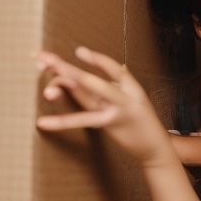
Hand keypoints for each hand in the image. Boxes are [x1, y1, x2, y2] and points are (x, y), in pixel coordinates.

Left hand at [36, 47, 172, 167]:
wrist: (157, 149)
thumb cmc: (143, 125)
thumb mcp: (136, 102)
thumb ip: (124, 86)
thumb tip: (120, 66)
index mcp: (132, 88)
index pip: (114, 69)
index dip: (97, 59)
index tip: (79, 50)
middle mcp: (127, 95)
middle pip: (96, 77)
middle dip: (69, 68)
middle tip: (47, 59)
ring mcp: (120, 109)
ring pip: (93, 90)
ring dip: (69, 82)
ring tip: (48, 83)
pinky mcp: (112, 124)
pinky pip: (83, 120)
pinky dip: (62, 121)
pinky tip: (43, 123)